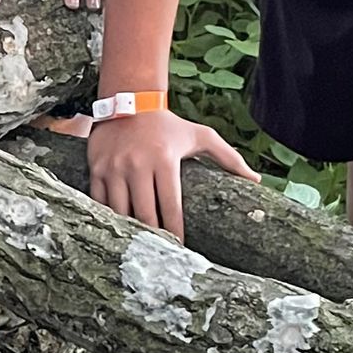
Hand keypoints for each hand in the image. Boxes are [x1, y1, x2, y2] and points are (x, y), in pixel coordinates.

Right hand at [88, 107, 253, 237]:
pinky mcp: (97, 168)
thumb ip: (229, 157)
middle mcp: (138, 165)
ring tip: (138, 245)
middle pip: (145, 214)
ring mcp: (114, 168)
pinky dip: (109, 216)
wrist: (128, 98)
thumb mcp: (200, 135)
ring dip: (129, 229)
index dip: (176, 231)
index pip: (171, 206)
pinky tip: (118, 227)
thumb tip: (255, 180)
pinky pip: (100, 200)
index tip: (181, 248)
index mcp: (164, 161)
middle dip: (153, 236)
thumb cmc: (168, 124)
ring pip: (120, 210)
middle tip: (159, 254)